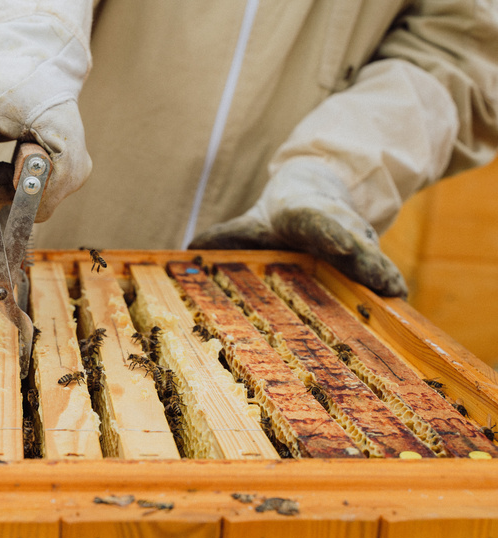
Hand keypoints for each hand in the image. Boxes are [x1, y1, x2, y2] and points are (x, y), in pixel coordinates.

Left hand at [189, 159, 407, 296]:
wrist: (313, 190)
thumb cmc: (278, 218)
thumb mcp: (252, 223)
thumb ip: (227, 236)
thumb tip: (190, 251)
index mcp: (304, 217)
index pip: (317, 223)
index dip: (328, 233)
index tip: (342, 245)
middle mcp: (334, 227)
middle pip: (351, 243)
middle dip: (364, 260)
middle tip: (380, 279)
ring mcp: (355, 241)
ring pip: (369, 256)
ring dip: (380, 272)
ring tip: (393, 289)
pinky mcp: (367, 257)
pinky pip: (378, 270)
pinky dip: (387, 281)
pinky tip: (398, 296)